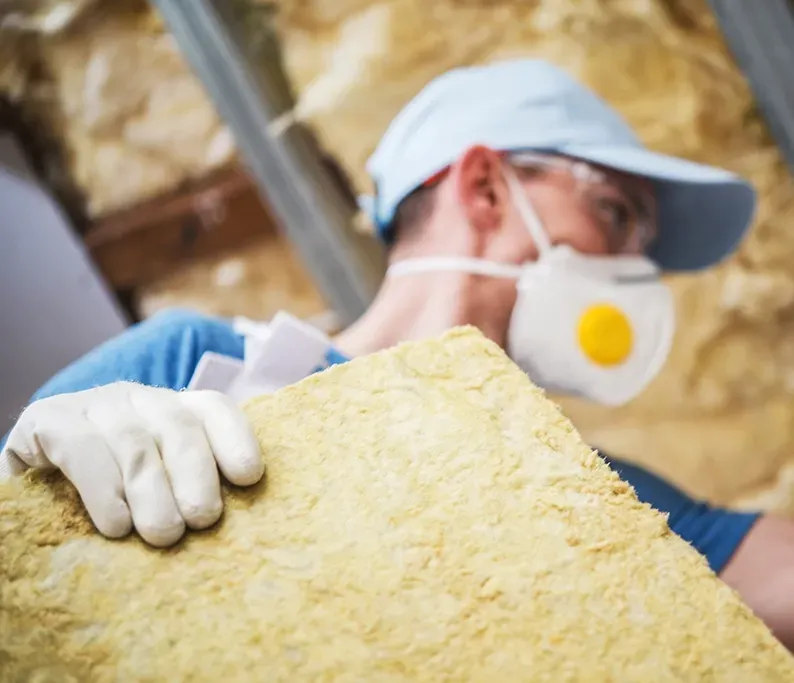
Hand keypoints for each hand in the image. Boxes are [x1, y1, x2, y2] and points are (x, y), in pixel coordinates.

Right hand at [0, 382, 263, 546]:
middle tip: (203, 520)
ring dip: (153, 492)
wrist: (34, 490)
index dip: (236, 439)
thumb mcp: (157, 493)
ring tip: (164, 535)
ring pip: (135, 443)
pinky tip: (115, 526)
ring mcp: (95, 405)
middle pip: (180, 427)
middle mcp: (139, 399)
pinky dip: (103, 490)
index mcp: (174, 411)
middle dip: (197, 475)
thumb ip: (189, 496)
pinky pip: (82, 449)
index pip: (214, 409)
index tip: (249, 477)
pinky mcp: (49, 418)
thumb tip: (232, 528)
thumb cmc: (111, 502)